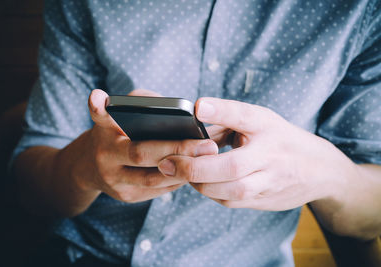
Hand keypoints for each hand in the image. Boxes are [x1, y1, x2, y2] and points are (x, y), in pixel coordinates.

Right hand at [78, 89, 217, 202]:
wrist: (92, 167)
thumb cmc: (117, 132)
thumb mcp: (122, 115)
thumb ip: (141, 103)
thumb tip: (176, 109)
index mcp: (103, 130)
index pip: (99, 116)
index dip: (98, 107)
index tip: (97, 96)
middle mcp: (104, 156)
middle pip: (141, 154)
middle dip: (177, 150)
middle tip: (208, 145)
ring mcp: (115, 181)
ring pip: (153, 179)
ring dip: (184, 169)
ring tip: (209, 159)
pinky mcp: (127, 196)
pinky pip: (158, 190)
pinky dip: (178, 179)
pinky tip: (196, 170)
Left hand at [158, 97, 351, 210]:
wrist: (318, 170)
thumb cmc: (280, 140)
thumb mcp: (261, 120)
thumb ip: (228, 118)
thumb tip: (193, 117)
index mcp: (268, 128)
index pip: (244, 116)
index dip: (222, 110)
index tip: (197, 107)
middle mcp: (270, 156)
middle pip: (230, 166)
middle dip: (194, 167)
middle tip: (167, 163)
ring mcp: (269, 182)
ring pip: (228, 190)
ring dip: (199, 183)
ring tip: (179, 172)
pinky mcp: (264, 201)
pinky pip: (230, 200)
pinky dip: (210, 192)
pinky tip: (200, 182)